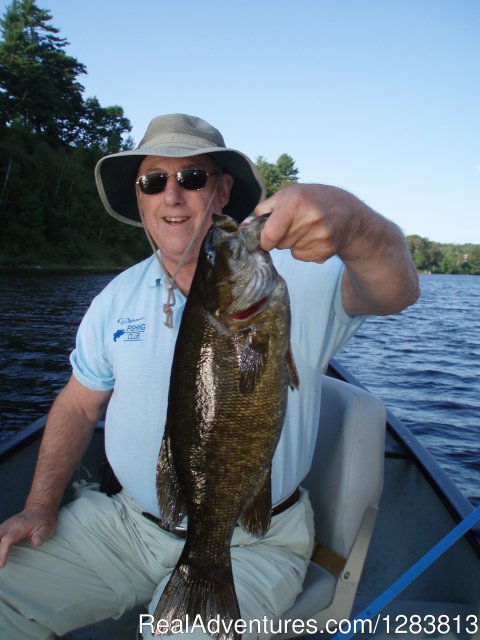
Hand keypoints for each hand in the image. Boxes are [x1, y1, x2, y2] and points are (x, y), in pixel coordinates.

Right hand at [0, 505, 56, 567]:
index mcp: (20, 526)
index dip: (2, 552)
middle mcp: (10, 525)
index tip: (1, 565)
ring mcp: (5, 526)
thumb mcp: (48, 528)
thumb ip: (42, 535)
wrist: (40, 508)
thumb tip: (35, 542)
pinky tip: (0, 552)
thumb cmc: (44, 520)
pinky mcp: (4, 528)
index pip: (7, 540)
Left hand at [255, 183, 418, 314]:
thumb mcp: (289, 194)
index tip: (267, 237)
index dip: (265, 239)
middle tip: (296, 224)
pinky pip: (302, 257)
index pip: (270, 235)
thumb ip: (264, 210)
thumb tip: (242, 226)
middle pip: (279, 244)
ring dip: (294, 243)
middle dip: (281, 237)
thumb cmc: (313, 200)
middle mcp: (311, 218)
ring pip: (290, 251)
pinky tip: (316, 238)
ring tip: (309, 228)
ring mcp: (321, 236)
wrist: (349, 214)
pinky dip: (305, 250)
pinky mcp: (326, 251)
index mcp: (296, 201)